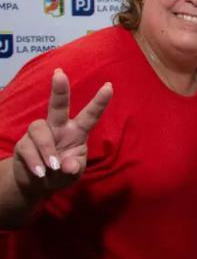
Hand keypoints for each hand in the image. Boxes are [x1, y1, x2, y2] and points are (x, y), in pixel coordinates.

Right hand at [12, 69, 112, 195]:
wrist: (37, 184)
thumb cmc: (62, 173)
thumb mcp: (73, 174)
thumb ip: (73, 169)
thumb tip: (68, 165)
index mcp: (77, 132)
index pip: (90, 115)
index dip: (99, 102)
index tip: (110, 86)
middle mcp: (59, 128)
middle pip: (58, 106)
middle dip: (60, 90)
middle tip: (59, 74)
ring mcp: (40, 134)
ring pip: (39, 129)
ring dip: (46, 149)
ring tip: (52, 167)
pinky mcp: (23, 144)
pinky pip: (28, 148)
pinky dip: (35, 162)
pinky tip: (40, 172)